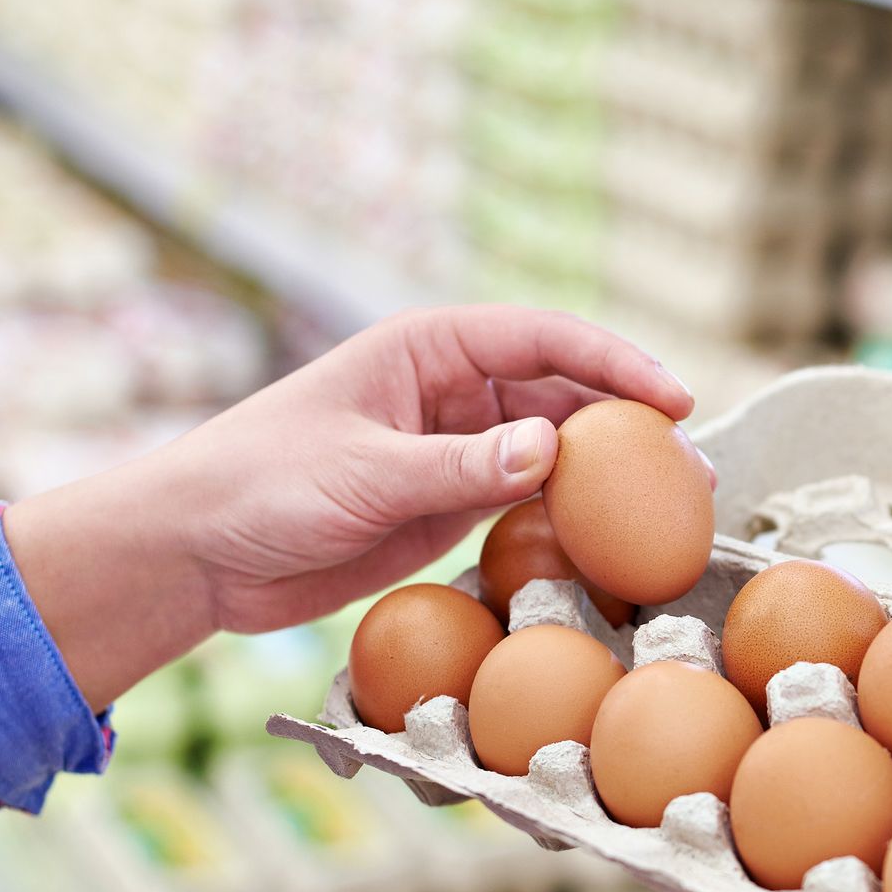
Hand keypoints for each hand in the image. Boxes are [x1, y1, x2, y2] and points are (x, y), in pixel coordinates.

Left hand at [5, 307, 693, 709]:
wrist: (199, 552)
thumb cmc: (261, 485)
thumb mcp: (364, 474)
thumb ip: (459, 467)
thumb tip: (554, 452)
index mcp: (429, 349)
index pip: (545, 340)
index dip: (616, 363)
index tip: (673, 401)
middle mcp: (451, 390)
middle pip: (563, 393)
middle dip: (631, 424)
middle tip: (693, 466)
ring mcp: (454, 449)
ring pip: (555, 450)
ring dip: (611, 475)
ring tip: (673, 508)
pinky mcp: (448, 505)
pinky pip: (528, 501)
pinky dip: (571, 516)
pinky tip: (613, 540)